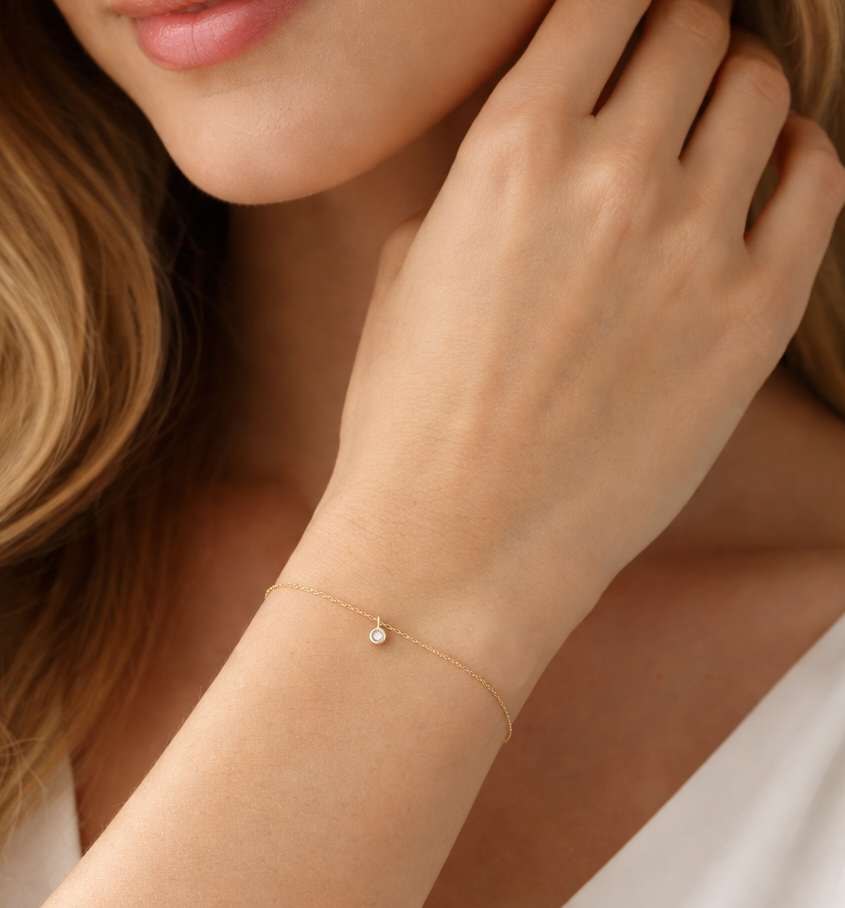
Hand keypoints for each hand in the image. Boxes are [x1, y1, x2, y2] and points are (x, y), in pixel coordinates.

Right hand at [297, 0, 844, 687]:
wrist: (454, 547)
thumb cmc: (409, 419)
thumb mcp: (408, 272)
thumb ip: (480, 182)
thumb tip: (533, 143)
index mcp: (512, 151)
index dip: (613, 1)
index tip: (613, 20)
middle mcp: (613, 176)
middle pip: (690, 28)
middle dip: (672, 36)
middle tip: (657, 73)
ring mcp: (695, 246)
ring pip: (759, 89)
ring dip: (730, 89)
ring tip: (705, 125)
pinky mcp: (753, 318)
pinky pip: (815, 180)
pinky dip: (795, 155)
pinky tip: (763, 173)